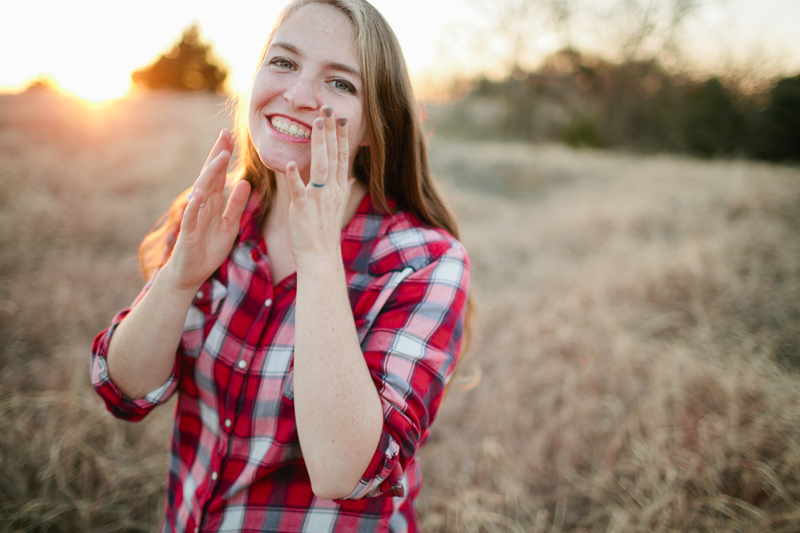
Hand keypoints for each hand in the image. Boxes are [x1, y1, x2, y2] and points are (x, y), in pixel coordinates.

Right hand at [163, 129, 250, 291]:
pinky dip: (195, 204)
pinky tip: (200, 192)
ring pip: (202, 190)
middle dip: (218, 155)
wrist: (190, 274)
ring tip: (221, 156)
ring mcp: (194, 217)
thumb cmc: (208, 250)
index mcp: (213, 203)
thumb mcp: (229, 225)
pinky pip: (191, 216)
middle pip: (210, 175)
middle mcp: (202, 205)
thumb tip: (245, 183)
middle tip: (226, 134)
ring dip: (211, 173)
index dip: (225, 157)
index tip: (232, 137)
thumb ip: (236, 205)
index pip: (219, 175)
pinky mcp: (188, 232)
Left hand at [283, 106, 353, 270]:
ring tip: (317, 123)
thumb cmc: (325, 232)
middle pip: (333, 155)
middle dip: (331, 130)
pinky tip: (291, 163)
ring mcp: (318, 199)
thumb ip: (344, 188)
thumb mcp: (337, 207)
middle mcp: (331, 190)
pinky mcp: (303, 209)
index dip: (341, 136)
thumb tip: (352, 176)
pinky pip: (299, 190)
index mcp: (338, 188)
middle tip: (329, 107)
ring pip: (320, 166)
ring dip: (319, 143)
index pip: (342, 156)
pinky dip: (295, 177)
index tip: (341, 116)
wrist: (320, 257)